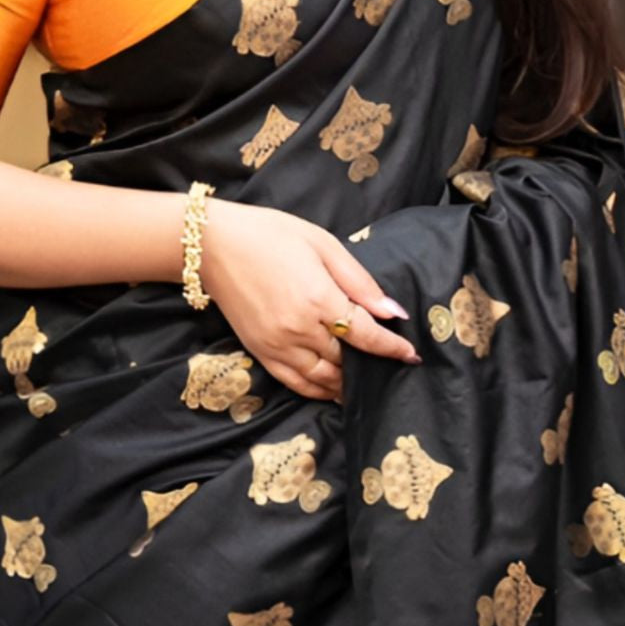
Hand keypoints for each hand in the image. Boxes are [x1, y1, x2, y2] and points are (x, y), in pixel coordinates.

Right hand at [199, 198, 420, 402]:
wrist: (212, 244)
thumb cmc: (270, 234)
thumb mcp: (322, 244)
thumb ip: (359, 281)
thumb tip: (392, 312)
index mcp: (318, 298)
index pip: (366, 335)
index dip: (392, 347)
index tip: (411, 354)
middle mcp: (299, 329)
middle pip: (347, 359)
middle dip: (373, 364)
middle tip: (393, 365)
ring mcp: (277, 345)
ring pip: (323, 378)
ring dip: (347, 382)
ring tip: (366, 380)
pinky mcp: (260, 352)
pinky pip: (295, 383)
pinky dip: (318, 391)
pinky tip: (333, 389)